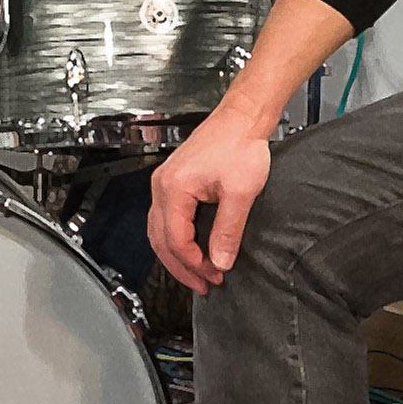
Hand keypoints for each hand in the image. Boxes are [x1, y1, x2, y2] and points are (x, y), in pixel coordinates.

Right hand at [149, 113, 274, 294]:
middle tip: (204, 285)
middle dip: (182, 267)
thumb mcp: (240, 193)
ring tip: (198, 273)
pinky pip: (166, 219)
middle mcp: (162, 186)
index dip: (194, 264)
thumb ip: (228, 230)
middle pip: (161, 240)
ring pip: (160, 231)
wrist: (242, 118)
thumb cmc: (240, 144)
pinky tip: (192, 248)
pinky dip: (177, 239)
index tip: (214, 275)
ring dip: (178, 256)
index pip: (176, 240)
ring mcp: (165, 182)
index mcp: (173, 189)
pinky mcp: (174, 181)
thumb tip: (220, 261)